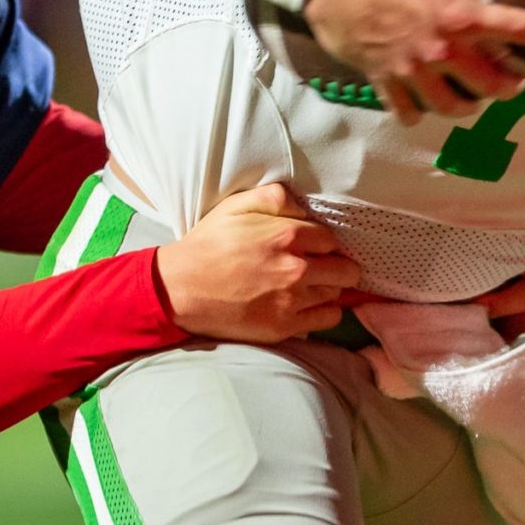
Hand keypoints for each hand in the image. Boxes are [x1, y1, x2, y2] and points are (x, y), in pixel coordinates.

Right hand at [155, 184, 365, 344]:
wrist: (179, 289)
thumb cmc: (207, 245)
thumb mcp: (236, 206)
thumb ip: (276, 197)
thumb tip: (304, 206)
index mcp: (288, 235)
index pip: (332, 240)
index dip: (323, 243)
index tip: (313, 248)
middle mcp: (296, 268)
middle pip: (345, 269)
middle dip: (335, 266)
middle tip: (319, 267)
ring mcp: (292, 300)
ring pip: (337, 293)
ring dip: (327, 289)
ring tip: (308, 286)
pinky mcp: (284, 326)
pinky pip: (328, 319)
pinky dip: (324, 312)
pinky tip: (307, 305)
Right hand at [302, 0, 524, 125]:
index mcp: (457, 13)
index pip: (519, 28)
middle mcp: (440, 49)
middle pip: (494, 84)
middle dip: (512, 83)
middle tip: (519, 76)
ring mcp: (412, 69)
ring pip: (454, 106)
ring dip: (471, 103)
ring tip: (477, 95)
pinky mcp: (385, 79)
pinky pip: (409, 110)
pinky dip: (420, 112)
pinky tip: (426, 106)